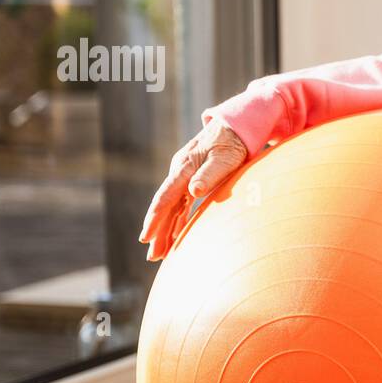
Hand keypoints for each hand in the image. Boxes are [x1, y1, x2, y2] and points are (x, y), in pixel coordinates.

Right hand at [138, 118, 247, 260]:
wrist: (235, 126)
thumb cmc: (233, 142)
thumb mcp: (225, 158)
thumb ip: (210, 174)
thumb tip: (193, 191)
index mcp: (184, 168)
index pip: (166, 197)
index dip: (155, 218)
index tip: (146, 236)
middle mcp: (180, 173)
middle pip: (165, 207)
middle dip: (157, 232)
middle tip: (152, 256)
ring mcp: (185, 177)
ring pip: (172, 208)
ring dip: (166, 230)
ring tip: (160, 253)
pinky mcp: (192, 180)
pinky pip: (181, 204)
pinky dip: (177, 220)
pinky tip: (175, 235)